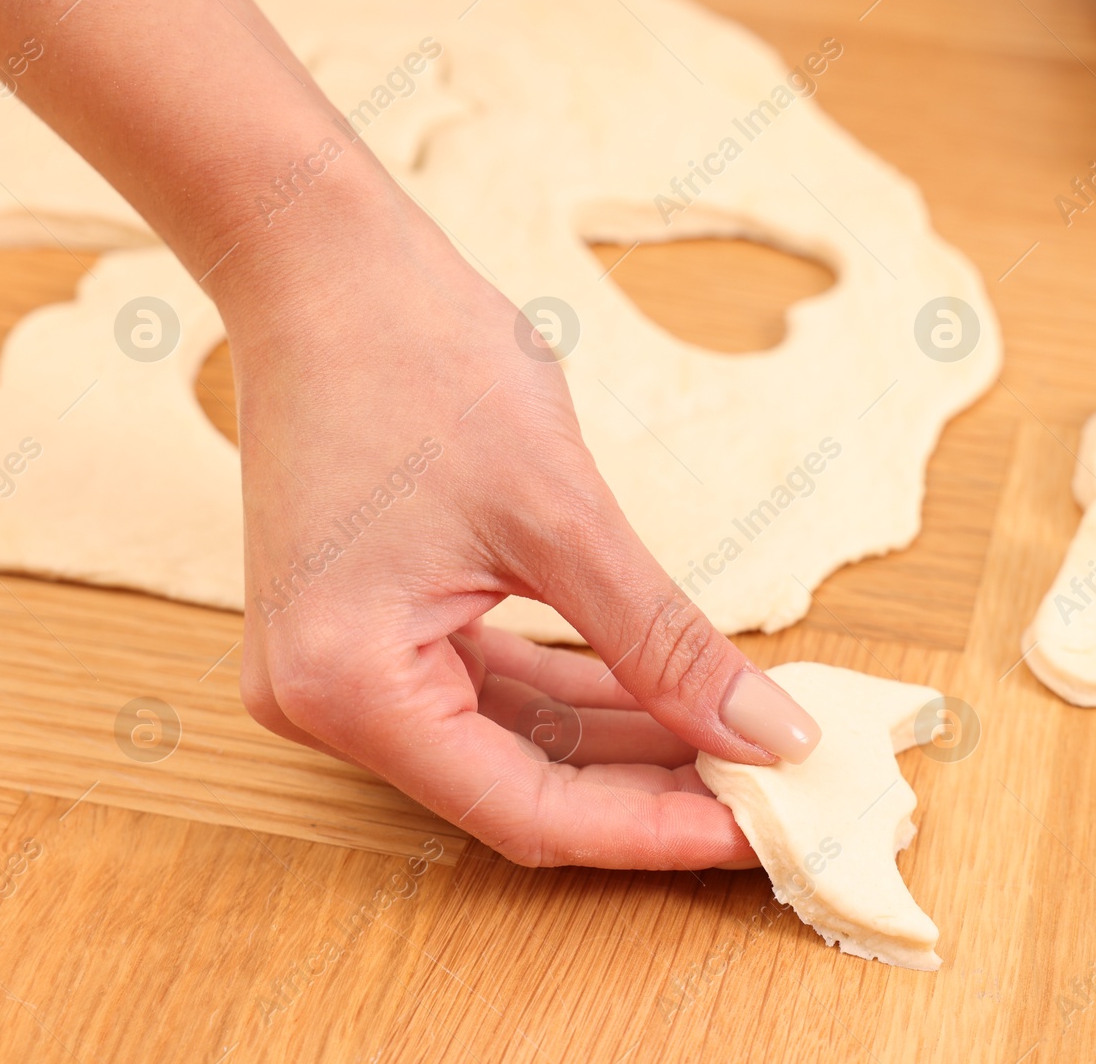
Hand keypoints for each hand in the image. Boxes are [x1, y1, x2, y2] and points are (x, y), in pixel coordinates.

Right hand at [224, 178, 820, 868]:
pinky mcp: (375, 627)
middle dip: (654, 789)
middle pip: (523, 788)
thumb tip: (767, 734)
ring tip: (741, 741)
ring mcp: (346, 666)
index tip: (762, 834)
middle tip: (771, 791)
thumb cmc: (417, 359)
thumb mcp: (561, 515)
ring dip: (630, 741)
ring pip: (518, 740)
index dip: (656, 835)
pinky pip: (496, 684)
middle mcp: (328, 700)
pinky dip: (584, 690)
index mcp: (347, 687)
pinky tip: (672, 693)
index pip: (529, 814)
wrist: (324, 261)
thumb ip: (664, 642)